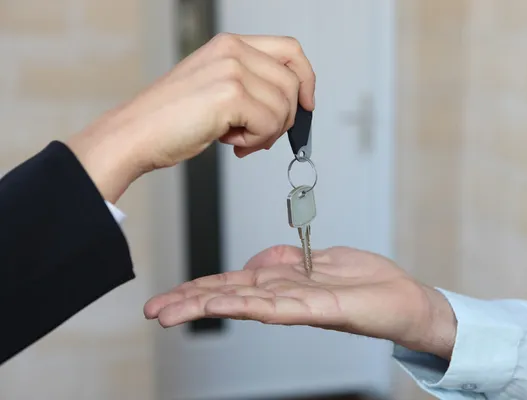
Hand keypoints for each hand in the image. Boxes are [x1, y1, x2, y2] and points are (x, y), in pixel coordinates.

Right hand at [66, 33, 315, 202]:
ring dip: (266, 133)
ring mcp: (231, 70)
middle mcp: (232, 50)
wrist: (136, 134)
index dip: (306, 78)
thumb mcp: (215, 89)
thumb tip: (290, 105)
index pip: (290, 50)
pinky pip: (269, 123)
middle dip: (284, 118)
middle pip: (292, 83)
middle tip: (258, 136)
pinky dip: (255, 141)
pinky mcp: (230, 94)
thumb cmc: (170, 119)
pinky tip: (231, 143)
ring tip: (237, 139)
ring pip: (284, 107)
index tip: (307, 104)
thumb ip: (251, 86)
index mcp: (229, 45)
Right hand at [144, 245, 457, 359]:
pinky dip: (247, 304)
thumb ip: (285, 259)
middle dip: (189, 301)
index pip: (232, 282)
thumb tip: (255, 263)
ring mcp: (300, 303)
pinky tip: (221, 304)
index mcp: (284, 280)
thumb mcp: (320, 258)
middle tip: (152, 311)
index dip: (198, 287)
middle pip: (230, 294)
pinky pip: (278, 306)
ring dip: (206, 305)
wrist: (407, 300)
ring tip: (171, 311)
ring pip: (245, 302)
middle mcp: (286, 294)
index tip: (168, 294)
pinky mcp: (321, 307)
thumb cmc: (369, 281)